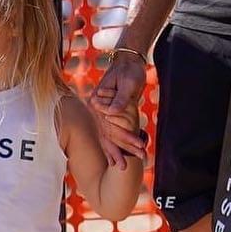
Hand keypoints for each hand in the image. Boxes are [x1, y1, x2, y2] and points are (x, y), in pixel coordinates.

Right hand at [90, 51, 147, 165]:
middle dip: (116, 153)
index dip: (122, 141)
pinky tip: (115, 158)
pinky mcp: (108, 115)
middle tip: (125, 168)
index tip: (134, 152)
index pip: (109, 127)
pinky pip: (109, 133)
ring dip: (114, 152)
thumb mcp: (127, 83)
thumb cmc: (129, 70)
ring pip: (106, 137)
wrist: (128, 62)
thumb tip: (113, 112)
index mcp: (98, 102)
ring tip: (123, 167)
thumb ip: (120, 98)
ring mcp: (101, 113)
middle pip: (105, 135)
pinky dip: (113, 145)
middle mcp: (96, 110)